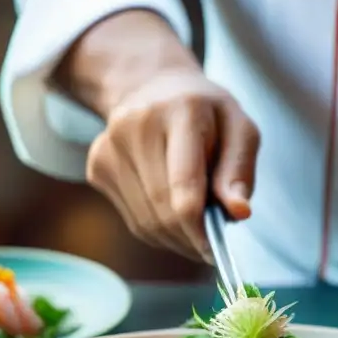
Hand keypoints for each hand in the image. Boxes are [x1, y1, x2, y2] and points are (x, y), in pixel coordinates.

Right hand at [85, 68, 259, 259]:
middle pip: (163, 209)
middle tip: (209, 244)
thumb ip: (240, 170)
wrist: (152, 86)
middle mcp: (137, 125)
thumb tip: (239, 212)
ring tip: (194, 224)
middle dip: (190, 237)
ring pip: (146, 223)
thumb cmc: (206, 112)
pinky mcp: (97, 166)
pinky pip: (133, 220)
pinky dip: (157, 229)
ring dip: (175, 237)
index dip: (199, 227)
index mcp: (180, 111)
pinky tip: (171, 210)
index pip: (184, 186)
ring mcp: (110, 146)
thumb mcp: (239, 128)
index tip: (215, 250)